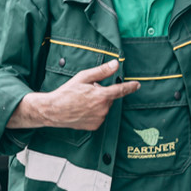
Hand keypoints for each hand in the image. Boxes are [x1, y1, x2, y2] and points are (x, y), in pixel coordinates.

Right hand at [9, 60, 139, 129]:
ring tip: (82, 102)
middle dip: (102, 94)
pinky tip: (82, 110)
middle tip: (87, 92)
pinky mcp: (95, 126)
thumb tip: (116, 64)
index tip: (137, 85)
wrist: (53, 111)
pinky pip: (99, 116)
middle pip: (110, 98)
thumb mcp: (83, 77)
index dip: (130, 87)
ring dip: (98, 103)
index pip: (121, 90)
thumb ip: (102, 71)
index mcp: (102, 96)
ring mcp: (99, 118)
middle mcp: (103, 108)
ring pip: (104, 107)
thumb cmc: (66, 93)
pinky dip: (94, 112)